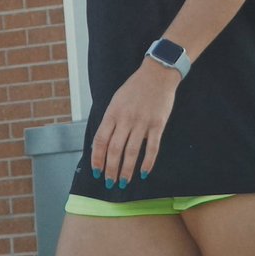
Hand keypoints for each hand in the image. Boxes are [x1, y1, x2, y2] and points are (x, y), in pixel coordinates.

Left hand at [90, 59, 179, 188]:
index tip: (96, 171)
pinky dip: (147, 163)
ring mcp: (143, 122)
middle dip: (110, 169)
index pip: (101, 140)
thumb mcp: (116, 100)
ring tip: (123, 182)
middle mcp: (126, 119)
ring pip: (132, 152)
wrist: (158, 73)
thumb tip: (102, 145)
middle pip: (115, 150)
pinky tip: (143, 173)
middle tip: (109, 182)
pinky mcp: (158, 124)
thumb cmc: (135, 88)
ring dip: (126, 170)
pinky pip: (152, 148)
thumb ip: (110, 120)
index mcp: (113, 112)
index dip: (97, 158)